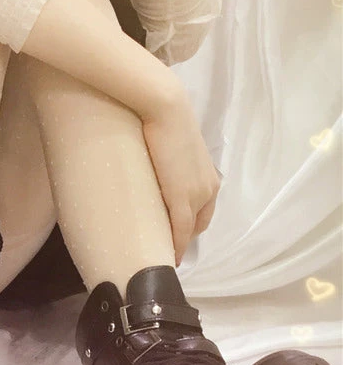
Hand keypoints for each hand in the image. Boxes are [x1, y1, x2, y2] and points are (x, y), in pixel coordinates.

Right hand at [141, 91, 220, 265]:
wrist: (166, 110)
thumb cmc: (165, 121)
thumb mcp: (174, 146)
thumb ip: (171, 161)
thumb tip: (155, 165)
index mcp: (208, 175)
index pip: (203, 209)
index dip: (190, 225)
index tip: (175, 234)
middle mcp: (209, 187)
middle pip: (199, 223)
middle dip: (184, 236)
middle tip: (164, 243)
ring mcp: (198, 194)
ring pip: (190, 230)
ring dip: (178, 243)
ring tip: (161, 252)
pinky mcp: (182, 199)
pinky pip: (181, 231)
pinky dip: (176, 246)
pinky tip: (167, 254)